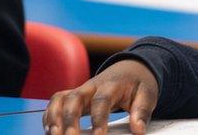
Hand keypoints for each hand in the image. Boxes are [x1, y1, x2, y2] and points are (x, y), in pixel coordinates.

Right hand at [43, 59, 157, 134]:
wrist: (131, 68)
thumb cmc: (138, 83)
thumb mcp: (148, 94)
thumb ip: (142, 111)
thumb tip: (138, 130)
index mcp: (112, 85)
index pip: (102, 101)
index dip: (98, 119)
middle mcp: (92, 86)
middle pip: (75, 98)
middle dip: (69, 119)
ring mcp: (81, 90)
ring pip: (61, 99)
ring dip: (54, 117)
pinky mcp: (74, 96)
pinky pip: (56, 102)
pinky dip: (49, 116)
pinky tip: (50, 131)